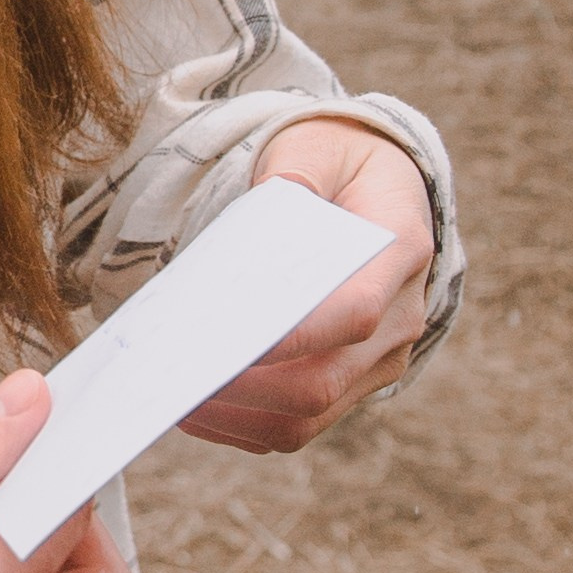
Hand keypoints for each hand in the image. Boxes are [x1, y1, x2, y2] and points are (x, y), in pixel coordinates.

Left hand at [179, 120, 434, 454]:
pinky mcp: (349, 386)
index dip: (292, 337)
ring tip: (171, 392)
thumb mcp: (320, 146)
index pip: (354, 314)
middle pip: (322, 384)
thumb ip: (295, 172)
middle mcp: (400, 320)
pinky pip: (294, 426)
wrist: (375, 192)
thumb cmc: (338, 165)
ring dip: (233, 415)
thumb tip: (270, 202)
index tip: (224, 340)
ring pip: (306, 418)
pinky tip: (192, 402)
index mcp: (401, 253)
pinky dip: (240, 423)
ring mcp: (377, 362)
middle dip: (243, 388)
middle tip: (173, 374)